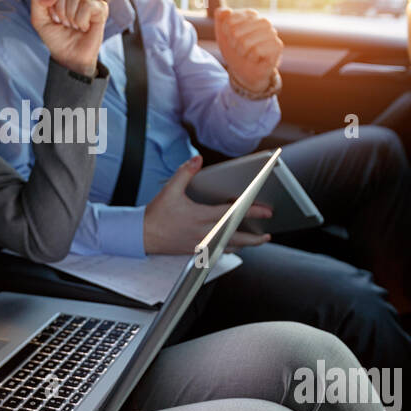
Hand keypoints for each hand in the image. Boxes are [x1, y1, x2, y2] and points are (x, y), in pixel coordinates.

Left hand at [31, 0, 108, 75]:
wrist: (69, 56)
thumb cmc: (56, 37)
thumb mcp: (38, 20)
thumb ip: (37, 1)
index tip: (51, 15)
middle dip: (59, 7)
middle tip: (62, 21)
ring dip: (70, 15)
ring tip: (72, 25)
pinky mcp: (101, 9)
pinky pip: (88, 5)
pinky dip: (82, 20)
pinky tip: (83, 27)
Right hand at [142, 155, 273, 254]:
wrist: (143, 235)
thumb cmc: (156, 214)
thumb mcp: (169, 190)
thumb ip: (185, 173)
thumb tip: (197, 159)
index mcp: (199, 216)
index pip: (230, 214)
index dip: (249, 211)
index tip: (264, 210)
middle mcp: (202, 232)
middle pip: (235, 236)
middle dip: (254, 236)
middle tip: (267, 231)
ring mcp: (201, 244)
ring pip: (229, 246)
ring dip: (246, 244)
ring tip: (259, 240)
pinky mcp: (196, 251)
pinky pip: (218, 251)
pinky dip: (231, 248)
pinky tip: (237, 246)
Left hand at [214, 7, 283, 94]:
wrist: (244, 71)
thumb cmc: (235, 50)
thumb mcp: (222, 33)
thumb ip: (220, 17)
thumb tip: (226, 10)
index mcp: (250, 15)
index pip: (229, 21)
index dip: (226, 33)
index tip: (232, 38)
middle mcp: (263, 21)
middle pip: (235, 32)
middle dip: (233, 44)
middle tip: (240, 48)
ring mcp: (272, 33)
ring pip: (246, 42)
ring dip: (242, 52)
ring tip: (248, 53)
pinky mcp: (277, 46)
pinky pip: (257, 51)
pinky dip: (252, 58)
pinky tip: (256, 58)